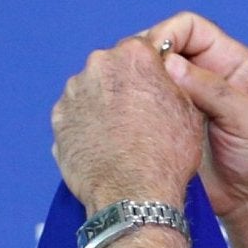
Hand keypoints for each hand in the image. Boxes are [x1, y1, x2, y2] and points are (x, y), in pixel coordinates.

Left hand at [51, 35, 198, 211]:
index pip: (140, 51)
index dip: (148, 74)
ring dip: (101, 106)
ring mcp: (74, 92)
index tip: (151, 93)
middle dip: (121, 87)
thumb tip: (163, 72)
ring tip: (117, 138)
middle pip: (112, 69)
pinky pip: (74, 117)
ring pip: (90, 91)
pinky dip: (84, 127)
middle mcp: (99, 65)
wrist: (133, 196)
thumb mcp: (188, 110)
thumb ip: (170, 82)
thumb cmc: (166, 156)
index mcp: (134, 55)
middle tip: (135, 119)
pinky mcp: (59, 119)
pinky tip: (100, 147)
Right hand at [147, 13, 247, 218]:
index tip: (151, 56)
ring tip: (128, 97)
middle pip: (166, 48)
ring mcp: (189, 100)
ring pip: (154, 77)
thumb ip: (211, 89)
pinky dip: (138, 106)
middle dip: (147, 58)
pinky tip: (128, 116)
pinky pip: (151, 106)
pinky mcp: (174, 125)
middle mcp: (207, 75)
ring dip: (140, 83)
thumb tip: (170, 64)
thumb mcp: (246, 118)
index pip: (190, 28)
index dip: (167, 34)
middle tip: (133, 77)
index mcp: (230, 62)